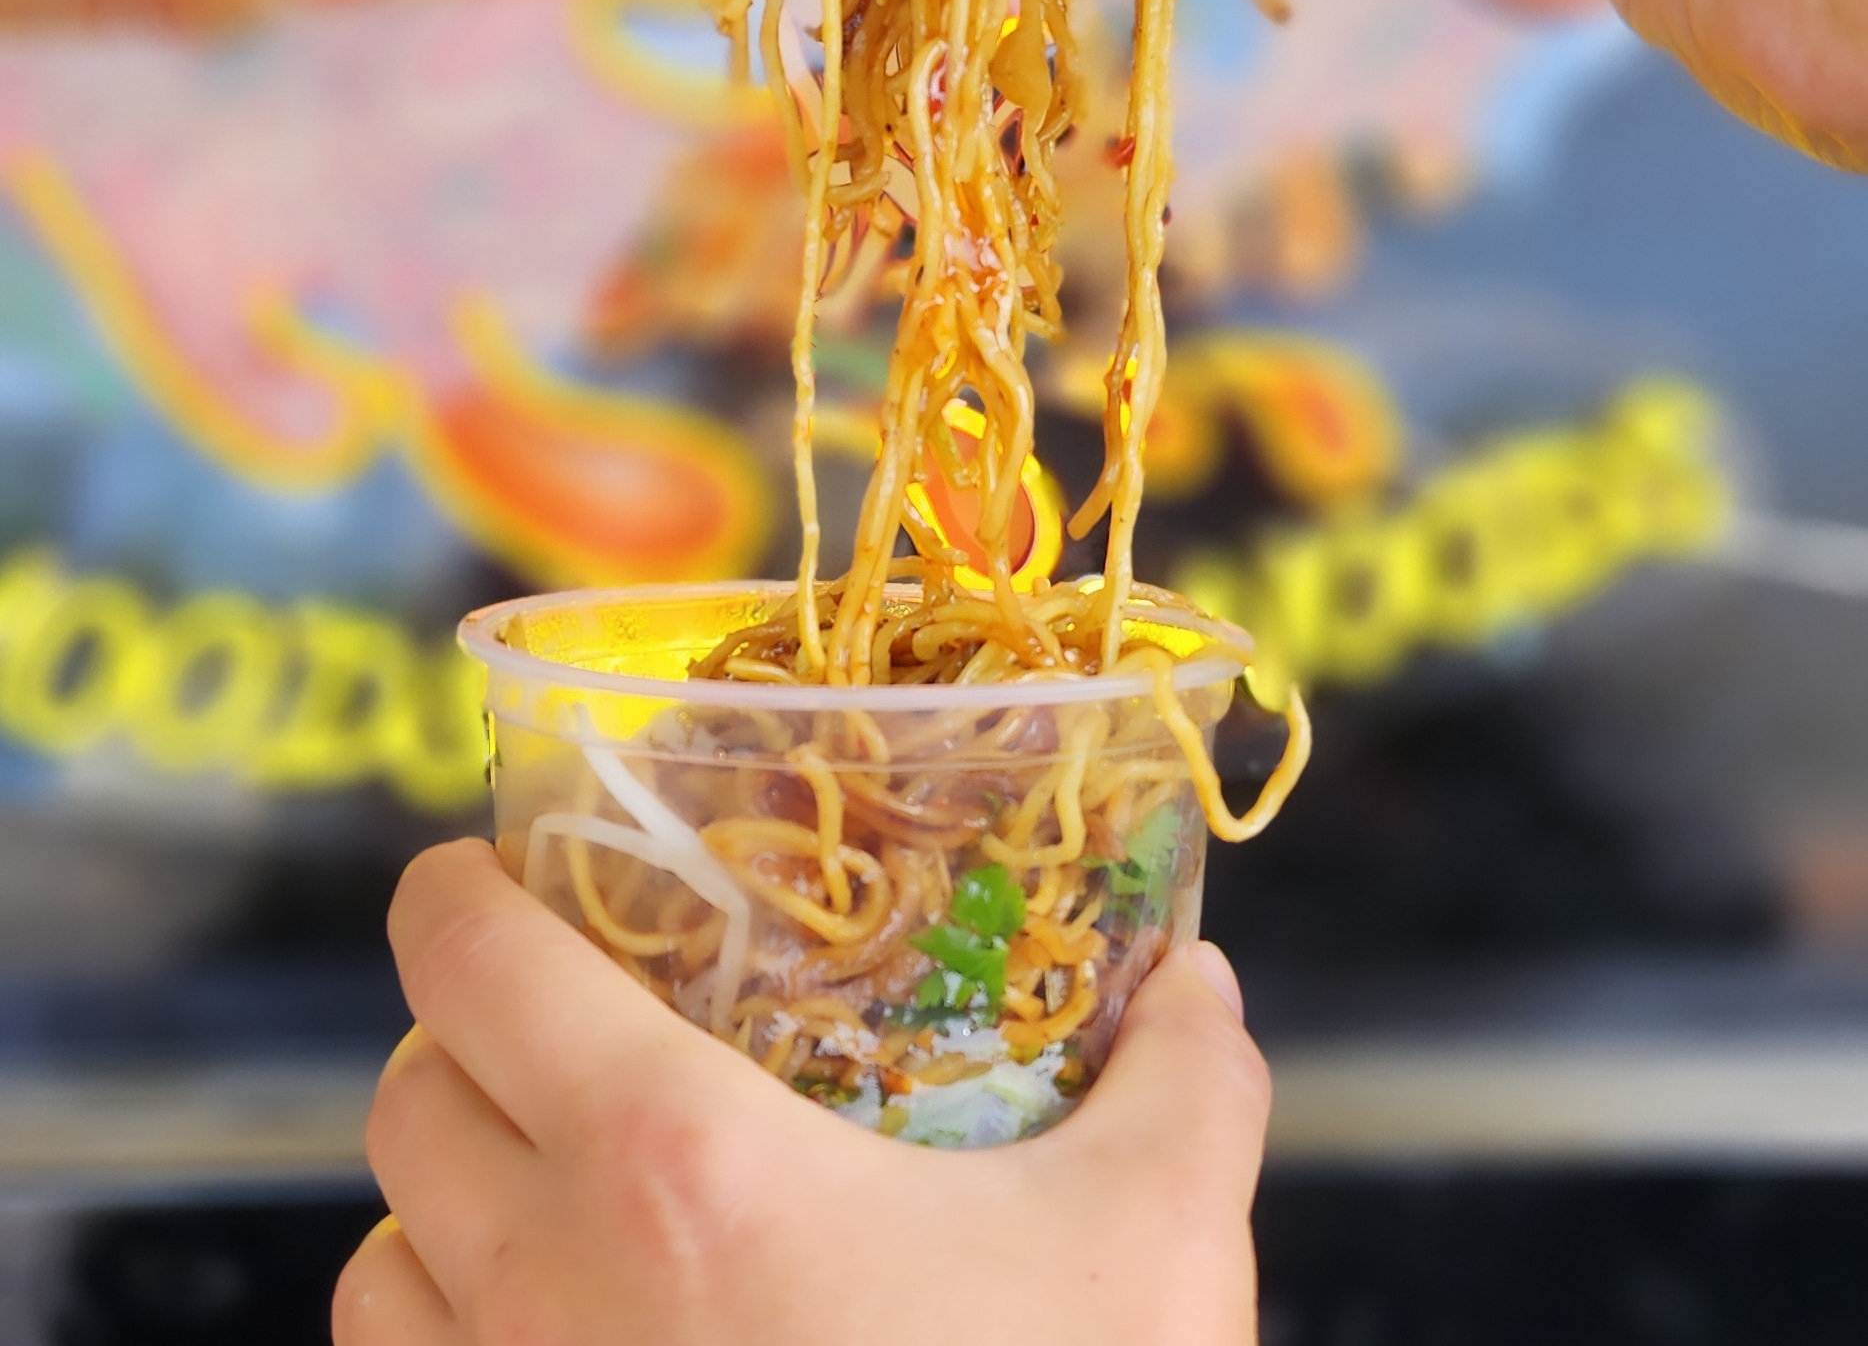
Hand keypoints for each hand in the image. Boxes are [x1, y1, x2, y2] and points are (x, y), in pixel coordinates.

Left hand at [334, 839, 1268, 1345]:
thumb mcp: (1159, 1245)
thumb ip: (1187, 1084)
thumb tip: (1200, 987)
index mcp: (673, 1165)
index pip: (473, 967)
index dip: (453, 896)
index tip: (480, 873)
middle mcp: (550, 1286)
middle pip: (409, 1101)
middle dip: (463, 1036)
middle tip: (564, 1024)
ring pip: (375, 1266)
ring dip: (436, 1206)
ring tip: (542, 1190)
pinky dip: (443, 1342)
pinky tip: (556, 1339)